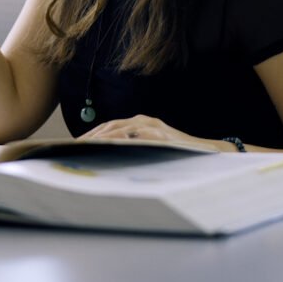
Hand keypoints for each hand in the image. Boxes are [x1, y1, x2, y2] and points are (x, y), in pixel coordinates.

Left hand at [80, 114, 226, 150]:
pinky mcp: (160, 135)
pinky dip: (120, 141)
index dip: (92, 134)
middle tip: (73, 147)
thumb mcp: (154, 149)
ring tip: (84, 147)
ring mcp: (153, 127)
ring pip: (119, 129)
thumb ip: (136, 148)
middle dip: (90, 136)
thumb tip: (112, 160)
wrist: (209, 152)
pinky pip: (136, 136)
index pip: (111, 127)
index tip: (75, 144)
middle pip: (110, 126)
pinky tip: (108, 148)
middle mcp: (144, 121)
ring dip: (100, 138)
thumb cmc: (179, 153)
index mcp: (141, 124)